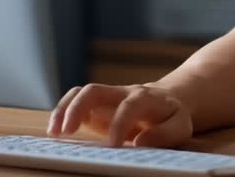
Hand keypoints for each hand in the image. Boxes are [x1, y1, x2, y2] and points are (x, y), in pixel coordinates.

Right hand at [47, 83, 193, 147]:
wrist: (166, 99)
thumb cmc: (171, 116)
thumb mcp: (180, 125)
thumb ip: (166, 133)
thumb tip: (141, 142)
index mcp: (145, 98)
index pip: (129, 105)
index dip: (120, 122)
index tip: (113, 144)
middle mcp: (122, 93)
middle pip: (95, 90)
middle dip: (78, 108)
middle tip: (68, 132)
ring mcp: (106, 97)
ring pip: (80, 93)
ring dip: (64, 110)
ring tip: (54, 132)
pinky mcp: (95, 105)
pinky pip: (74, 101)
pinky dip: (61, 112)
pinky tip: (55, 131)